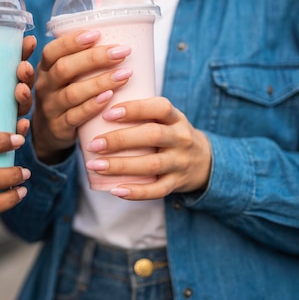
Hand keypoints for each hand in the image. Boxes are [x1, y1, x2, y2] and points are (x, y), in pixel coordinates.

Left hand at [0, 35, 36, 147]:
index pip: (6, 64)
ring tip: (19, 90)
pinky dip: (20, 130)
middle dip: (26, 74)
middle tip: (22, 67)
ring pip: (20, 108)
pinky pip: (12, 138)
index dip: (21, 52)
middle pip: (19, 84)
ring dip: (25, 98)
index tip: (27, 41)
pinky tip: (21, 125)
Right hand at [32, 30, 132, 162]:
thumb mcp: (64, 76)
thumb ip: (81, 58)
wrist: (48, 133)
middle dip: (94, 58)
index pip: (52, 51)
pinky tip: (109, 98)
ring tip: (125, 74)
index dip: (72, 41)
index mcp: (45, 68)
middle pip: (64, 69)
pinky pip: (75, 116)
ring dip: (100, 82)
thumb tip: (117, 32)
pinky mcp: (59, 127)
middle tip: (121, 52)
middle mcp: (45, 86)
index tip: (96, 34)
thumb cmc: (64, 95)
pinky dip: (92, 106)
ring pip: (73, 93)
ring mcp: (50, 108)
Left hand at [84, 97, 211, 199]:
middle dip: (120, 140)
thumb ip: (142, 113)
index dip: (134, 109)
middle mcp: (181, 138)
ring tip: (95, 166)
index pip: (159, 108)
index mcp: (176, 118)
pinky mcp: (177, 183)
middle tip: (94, 144)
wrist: (205, 162)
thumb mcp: (166, 119)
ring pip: (151, 164)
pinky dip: (136, 192)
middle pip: (152, 136)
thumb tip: (97, 107)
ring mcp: (180, 162)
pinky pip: (157, 190)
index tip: (107, 113)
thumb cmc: (171, 135)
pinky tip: (115, 190)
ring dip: (121, 166)